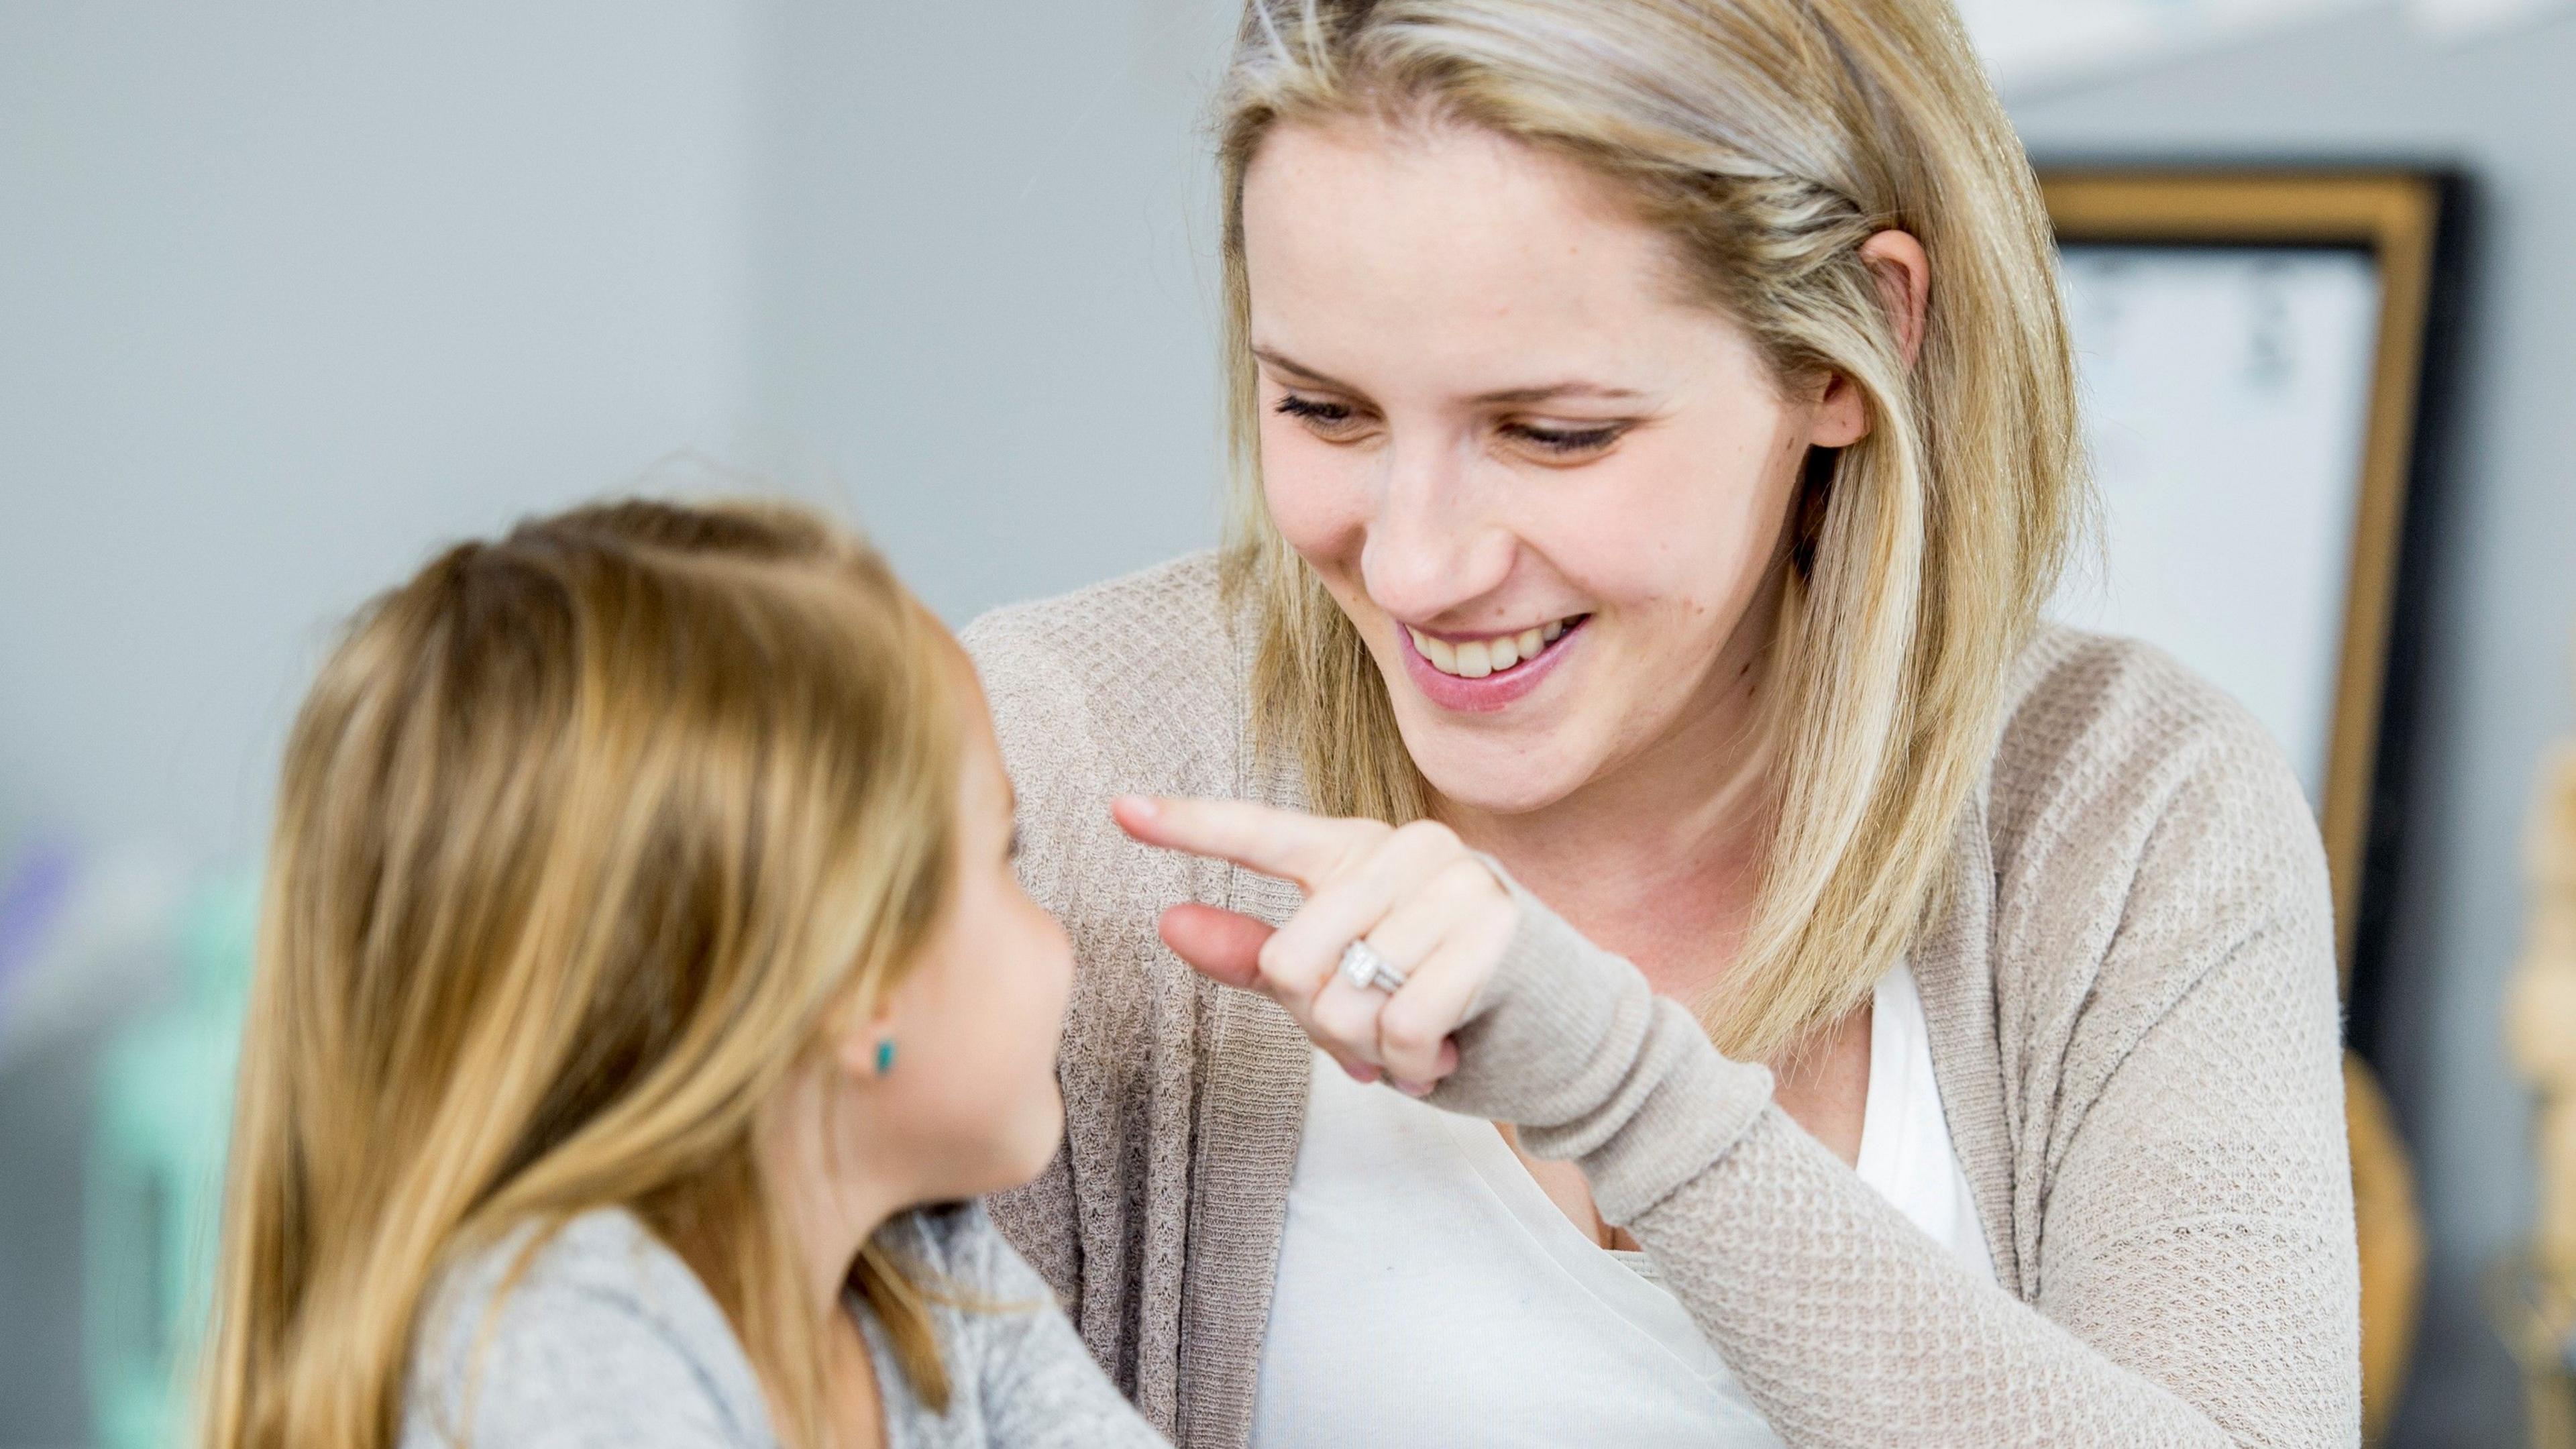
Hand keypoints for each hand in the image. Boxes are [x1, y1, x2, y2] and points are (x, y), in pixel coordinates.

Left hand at [1112, 796, 1517, 1095]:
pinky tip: (1449, 1050)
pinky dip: (1417, 1062)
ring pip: (1344, 999)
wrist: (1569, 1043)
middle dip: (1326, 1026)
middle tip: (1381, 1031)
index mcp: (1361, 850)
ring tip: (1423, 1037)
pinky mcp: (1496, 931)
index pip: (1261, 833)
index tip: (1118, 808)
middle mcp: (1407, 848)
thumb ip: (1258, 955)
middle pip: (1291, 959)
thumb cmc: (1447, 1009)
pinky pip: (1402, 1024)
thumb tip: (1168, 921)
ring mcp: (1456, 883)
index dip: (1187, 825)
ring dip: (1376, 1050)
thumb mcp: (1343, 985)